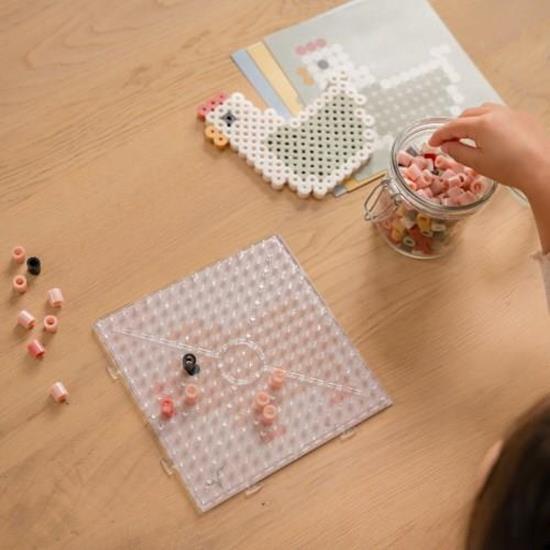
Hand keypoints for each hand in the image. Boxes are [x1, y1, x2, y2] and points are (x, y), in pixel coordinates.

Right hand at [430, 104, 549, 251]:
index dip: (439, 135)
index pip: (452, 126)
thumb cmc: (510, 168)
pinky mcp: (522, 118)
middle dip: (454, 127)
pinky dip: (487, 121)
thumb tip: (447, 146)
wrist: (542, 168)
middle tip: (448, 141)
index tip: (432, 142)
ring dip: (470, 121)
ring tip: (467, 136)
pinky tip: (489, 136)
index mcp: (481, 124)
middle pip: (466, 115)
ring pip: (483, 110)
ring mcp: (510, 113)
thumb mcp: (477, 163)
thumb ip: (458, 152)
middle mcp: (495, 113)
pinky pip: (499, 114)